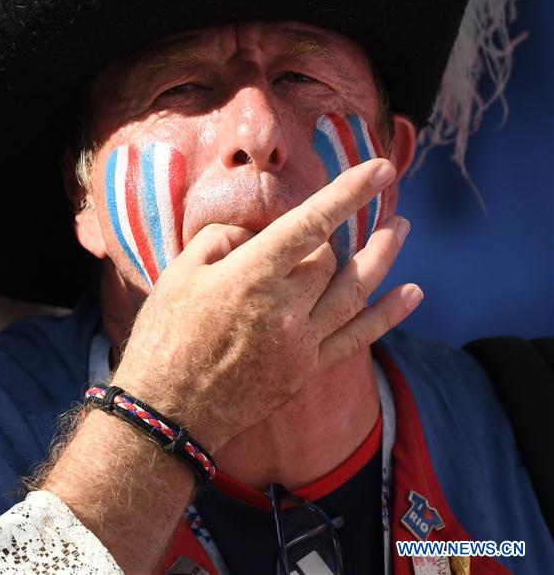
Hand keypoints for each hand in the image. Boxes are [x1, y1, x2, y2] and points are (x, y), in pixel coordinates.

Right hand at [114, 158, 419, 450]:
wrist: (168, 410)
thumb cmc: (166, 335)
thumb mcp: (180, 272)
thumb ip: (222, 238)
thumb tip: (257, 234)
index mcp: (251, 275)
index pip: (311, 222)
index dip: (348, 192)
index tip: (380, 168)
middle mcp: (284, 307)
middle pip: (330, 257)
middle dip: (337, 231)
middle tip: (332, 221)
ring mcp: (301, 341)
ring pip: (355, 291)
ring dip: (383, 257)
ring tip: (403, 228)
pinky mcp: (307, 368)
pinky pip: (357, 338)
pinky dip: (388, 315)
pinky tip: (413, 293)